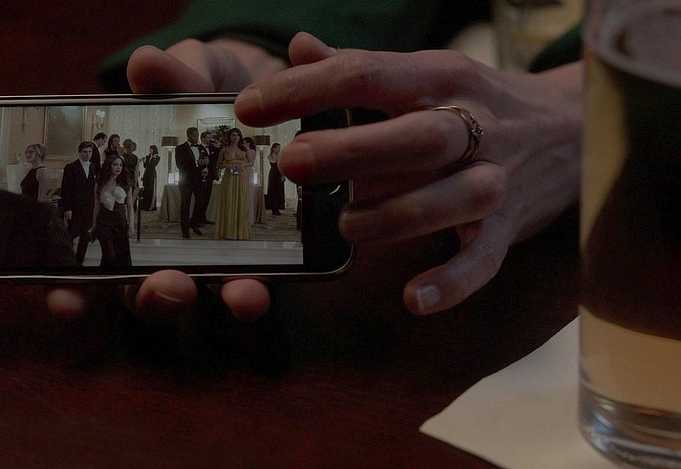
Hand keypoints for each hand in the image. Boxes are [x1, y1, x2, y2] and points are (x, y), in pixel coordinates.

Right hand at [47, 38, 285, 329]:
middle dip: (155, 297)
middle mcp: (161, 245)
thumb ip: (170, 76)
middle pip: (145, 293)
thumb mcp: (190, 75)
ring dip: (222, 299)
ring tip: (243, 295)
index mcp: (125, 209)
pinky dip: (257, 291)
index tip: (66, 301)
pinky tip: (275, 281)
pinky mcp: (257, 257)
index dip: (69, 290)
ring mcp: (210, 256)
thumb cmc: (208, 90)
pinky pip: (252, 287)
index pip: (85, 262)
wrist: (271, 95)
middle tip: (172, 286)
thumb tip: (147, 64)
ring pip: (206, 298)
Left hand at [235, 32, 581, 313]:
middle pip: (416, 136)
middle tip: (293, 162)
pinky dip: (453, 282)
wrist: (571, 131)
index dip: (306, 88)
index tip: (249, 106)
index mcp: (440, 77)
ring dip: (397, 216)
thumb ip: (360, 66)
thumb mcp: (425, 74)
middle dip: (353, 150)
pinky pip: (485, 260)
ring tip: (346, 228)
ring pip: (453, 199)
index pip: (368, 73)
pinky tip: (413, 299)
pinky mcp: (508, 227)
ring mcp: (497, 177)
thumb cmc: (477, 103)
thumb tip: (297, 46)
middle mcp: (473, 123)